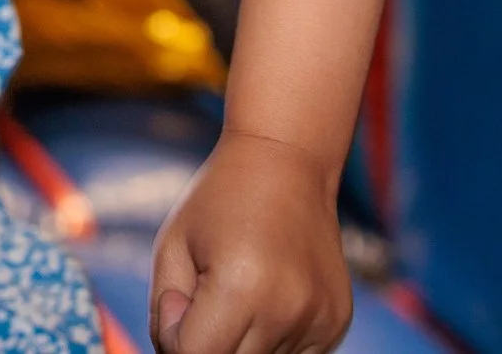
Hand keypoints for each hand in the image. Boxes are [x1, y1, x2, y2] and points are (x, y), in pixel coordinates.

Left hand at [149, 129, 351, 353]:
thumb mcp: (172, 248)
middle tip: (204, 298)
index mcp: (242, 286)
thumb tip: (179, 352)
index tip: (179, 298)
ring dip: (239, 342)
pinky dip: (269, 340)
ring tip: (238, 292)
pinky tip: (265, 299)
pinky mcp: (336, 324)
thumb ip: (164, 310)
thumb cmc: (219, 203)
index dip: (174, 334)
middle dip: (206, 342)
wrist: (287, 165)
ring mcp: (319, 321)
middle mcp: (288, 310)